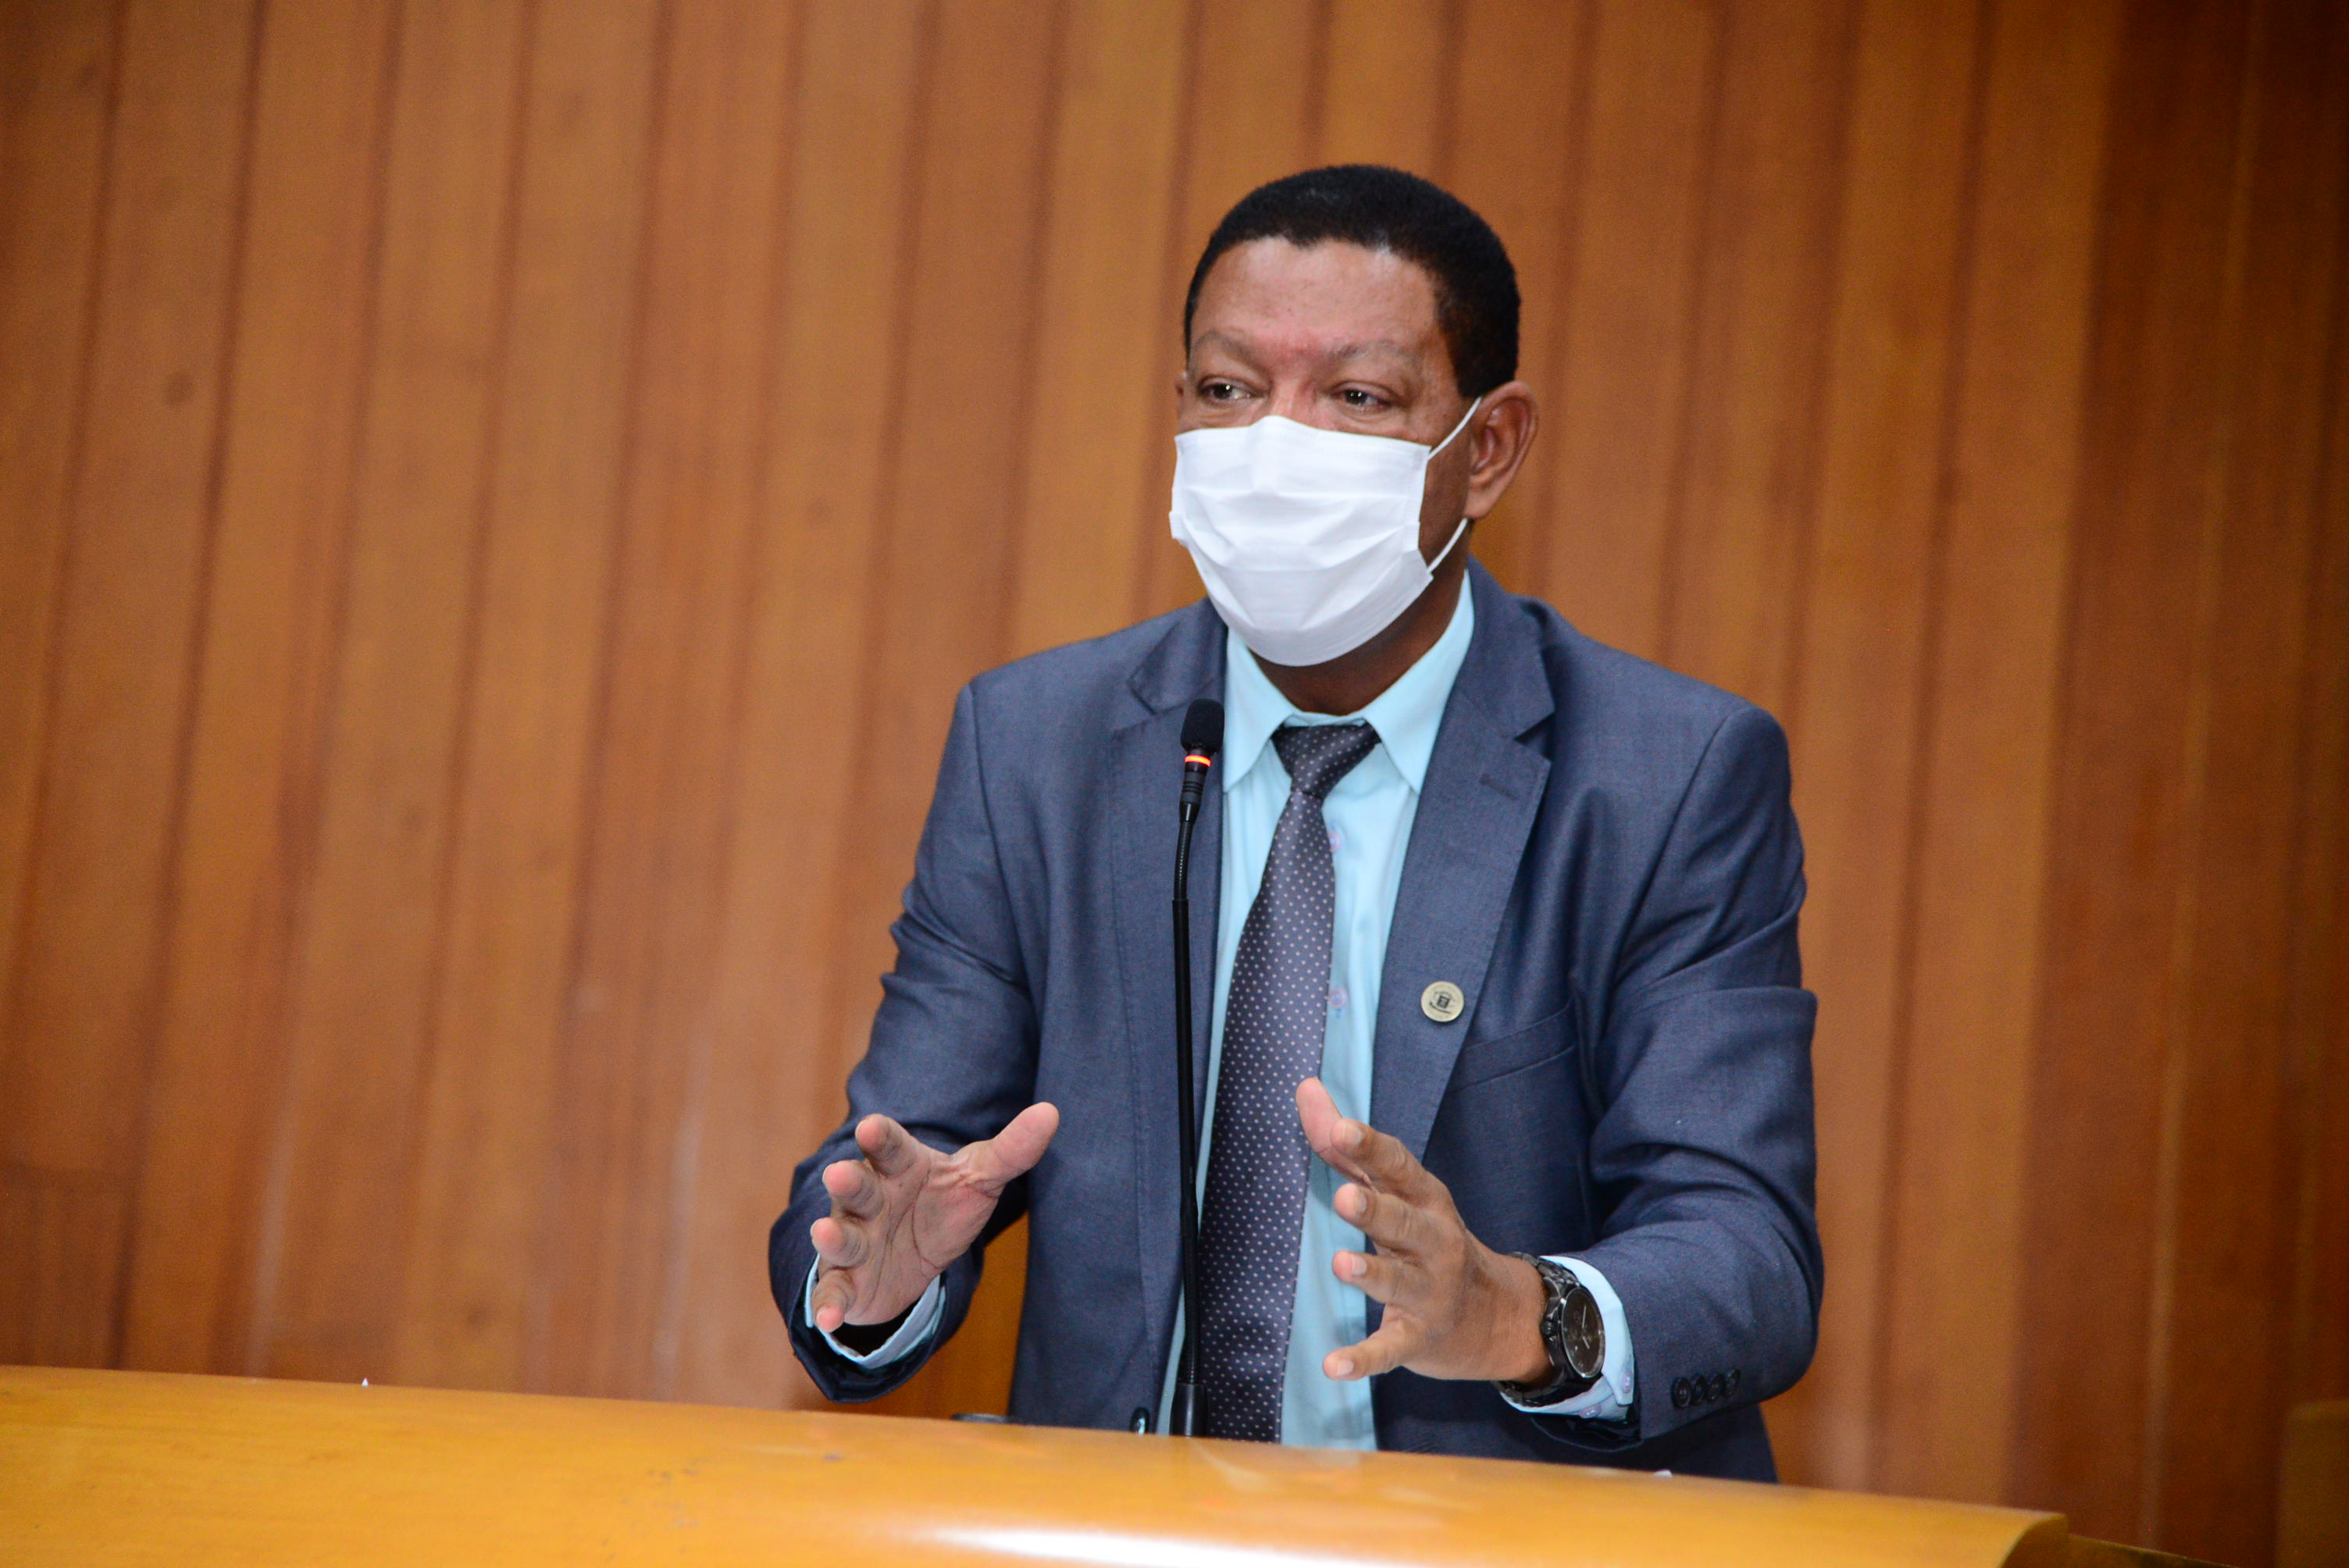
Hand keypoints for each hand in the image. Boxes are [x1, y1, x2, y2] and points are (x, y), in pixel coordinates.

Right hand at [808, 1103, 1058, 1333]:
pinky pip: (834, 1292)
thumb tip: (1051, 1112)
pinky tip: (827, 1320)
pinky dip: (827, 1305)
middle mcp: (869, 1199)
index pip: (887, 1145)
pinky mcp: (847, 1281)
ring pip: (840, 1236)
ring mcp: (854, 1240)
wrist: (914, 1257)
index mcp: (899, 1166)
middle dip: (848, 1182)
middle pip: (857, 1188)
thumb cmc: (943, 1203)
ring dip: (832, 1237)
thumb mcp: (979, 1178)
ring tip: (825, 1231)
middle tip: (838, 1173)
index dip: (879, 1136)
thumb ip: (1011, 1150)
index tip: (871, 1126)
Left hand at [1296, 1078, 1549, 1383]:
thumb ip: (1345, 1144)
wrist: (1495, 1316)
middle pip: (1403, 1223)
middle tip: (1346, 1196)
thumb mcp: (1398, 1190)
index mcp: (1425, 1199)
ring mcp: (1429, 1292)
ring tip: (1341, 1264)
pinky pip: (1390, 1349)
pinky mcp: (1418, 1338)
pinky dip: (1364, 1358)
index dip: (1371, 1148)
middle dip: (1376, 1209)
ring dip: (1371, 1274)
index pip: (1398, 1168)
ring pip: (1398, 1282)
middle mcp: (1432, 1243)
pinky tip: (1334, 1366)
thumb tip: (1304, 1088)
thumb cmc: (1427, 1238)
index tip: (1343, 1128)